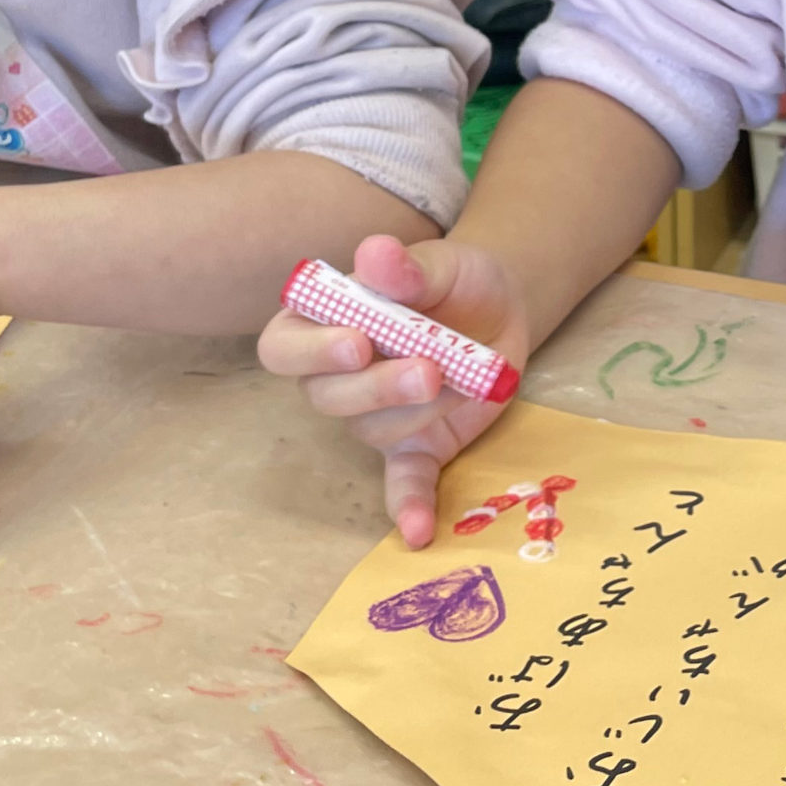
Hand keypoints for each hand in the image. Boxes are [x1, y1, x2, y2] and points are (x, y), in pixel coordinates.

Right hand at [258, 234, 527, 547]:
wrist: (502, 308)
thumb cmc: (454, 280)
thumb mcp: (440, 262)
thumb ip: (407, 268)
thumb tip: (376, 252)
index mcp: (321, 322)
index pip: (283, 346)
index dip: (313, 350)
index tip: (359, 340)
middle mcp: (336, 378)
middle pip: (327, 397)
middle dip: (377, 386)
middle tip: (428, 367)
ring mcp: (375, 418)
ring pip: (374, 429)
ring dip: (422, 406)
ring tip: (463, 373)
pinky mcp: (417, 448)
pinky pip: (404, 483)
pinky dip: (410, 507)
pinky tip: (416, 533)